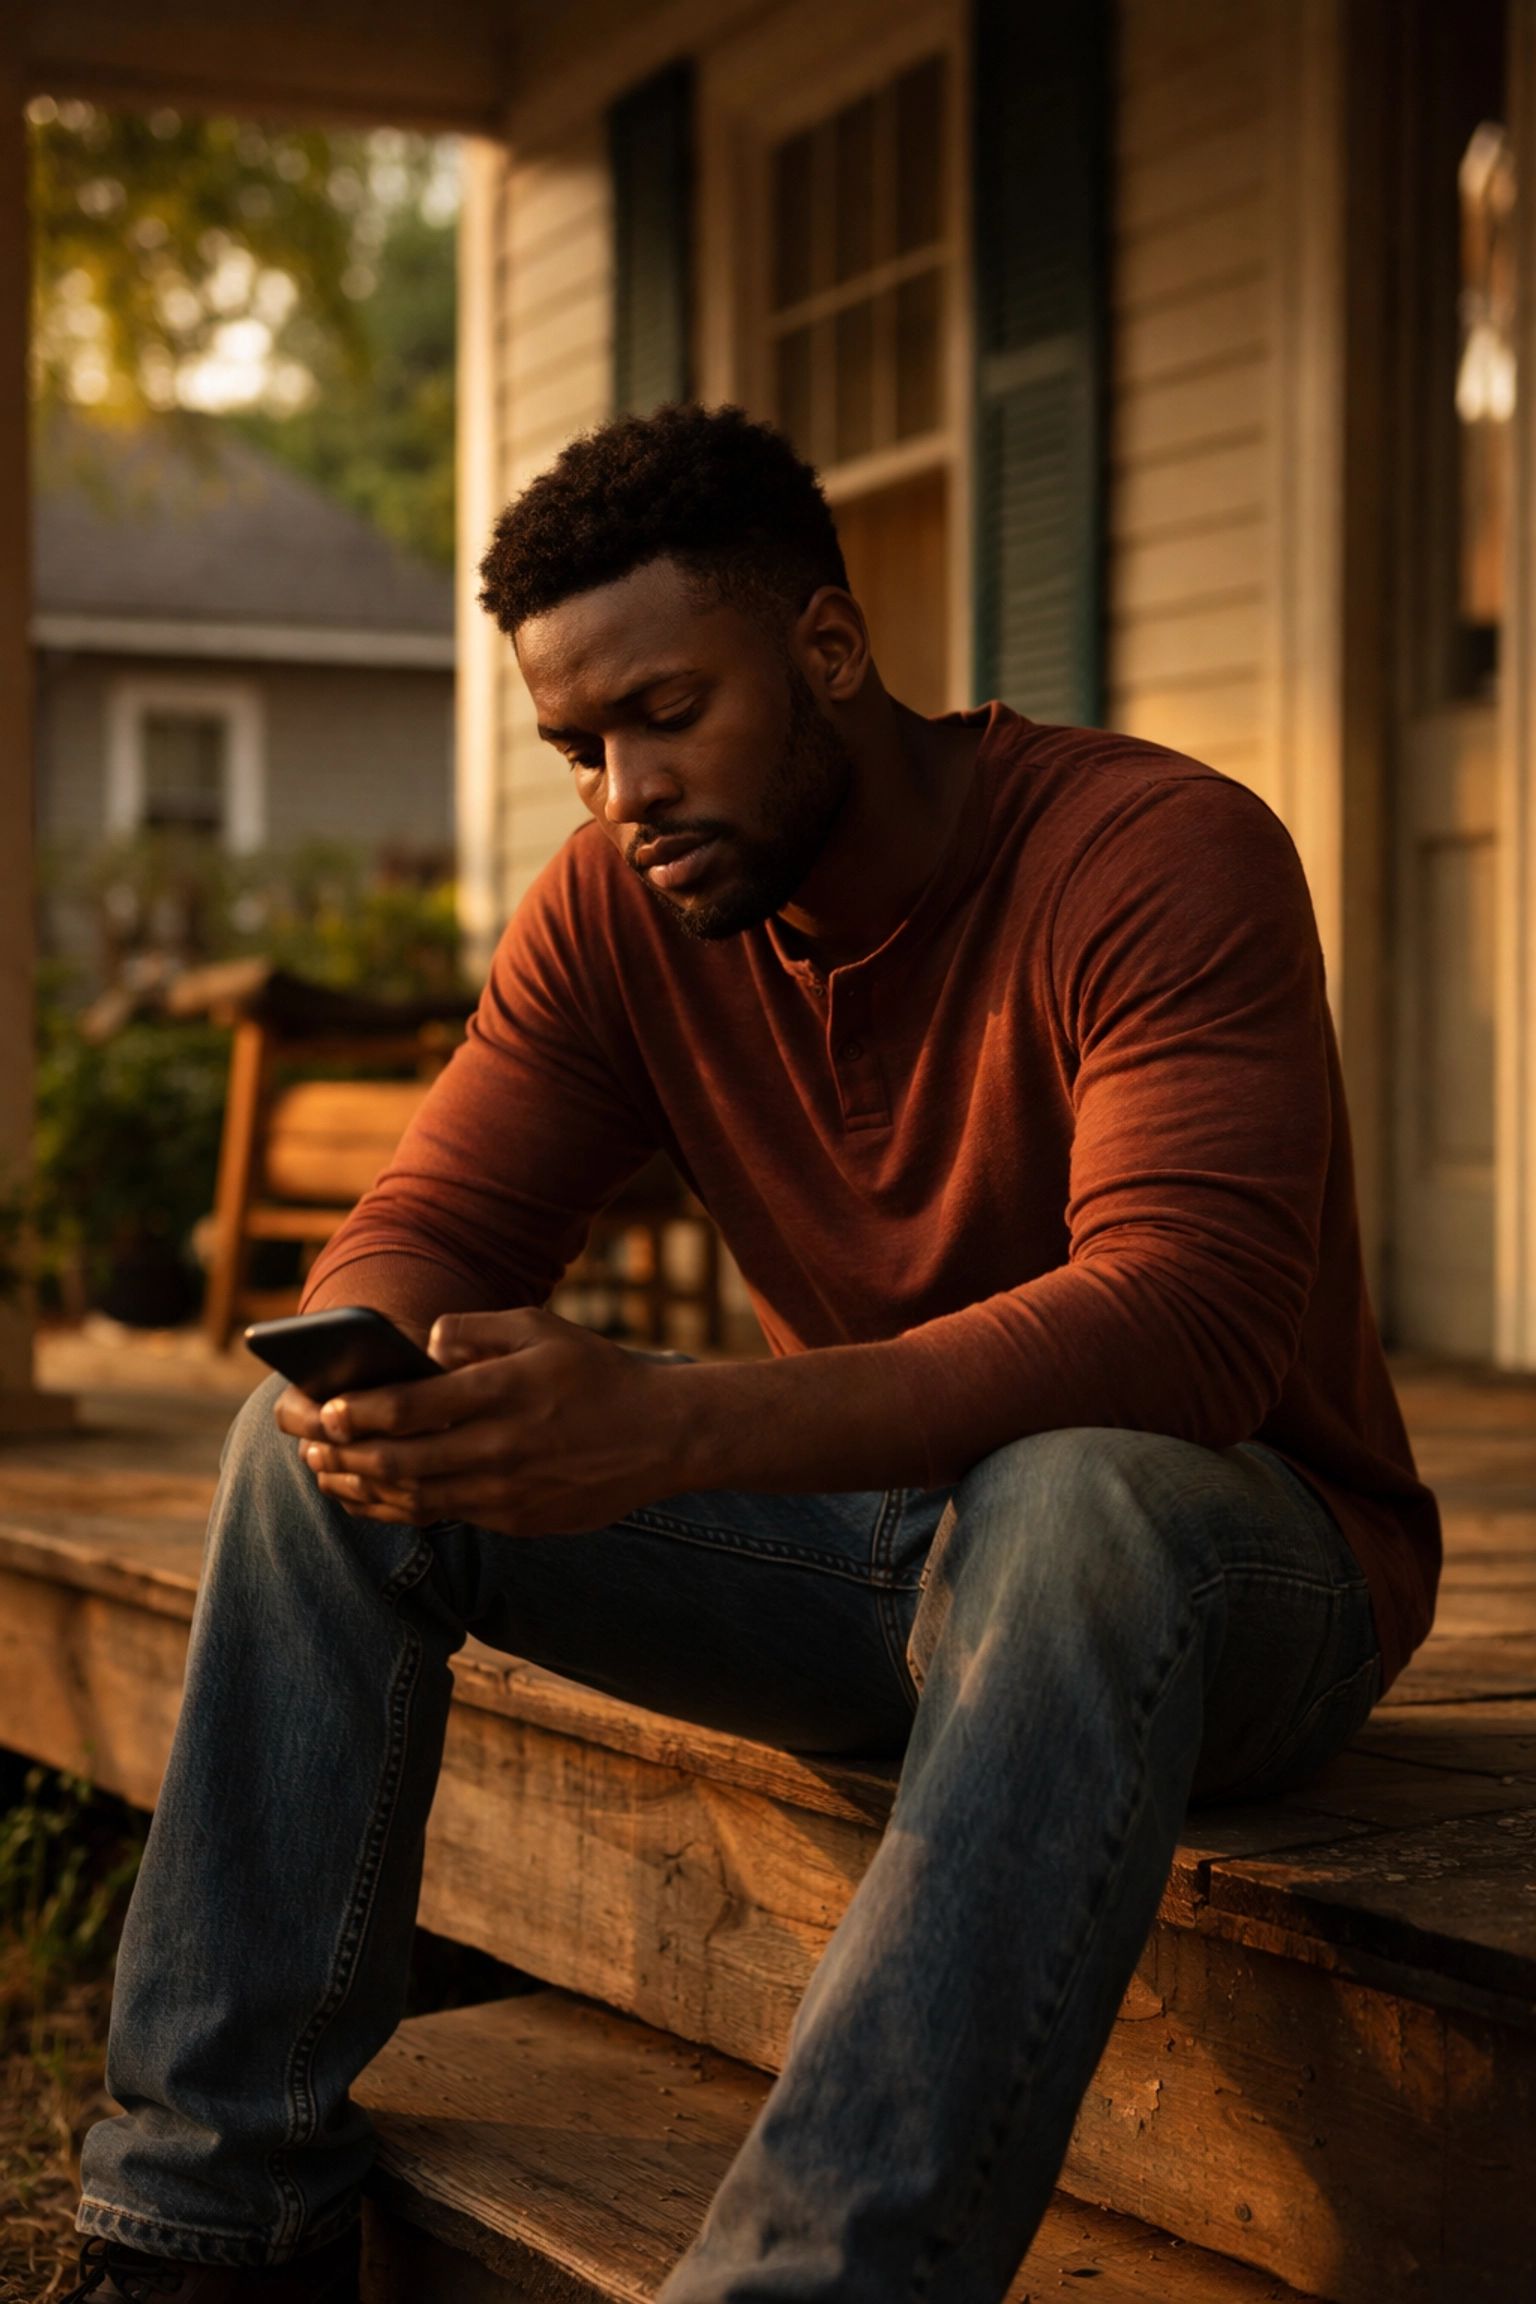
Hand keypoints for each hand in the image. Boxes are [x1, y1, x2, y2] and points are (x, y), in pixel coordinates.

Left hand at [275, 1308, 684, 1535]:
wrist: (661, 1435)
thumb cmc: (595, 1372)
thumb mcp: (540, 1328)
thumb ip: (474, 1328)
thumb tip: (421, 1345)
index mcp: (501, 1392)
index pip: (408, 1408)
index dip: (355, 1412)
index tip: (321, 1409)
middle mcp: (499, 1447)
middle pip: (397, 1460)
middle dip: (339, 1453)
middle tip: (301, 1444)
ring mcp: (507, 1491)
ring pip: (412, 1498)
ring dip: (358, 1487)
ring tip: (323, 1473)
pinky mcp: (516, 1520)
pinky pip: (442, 1517)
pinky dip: (396, 1508)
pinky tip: (371, 1496)